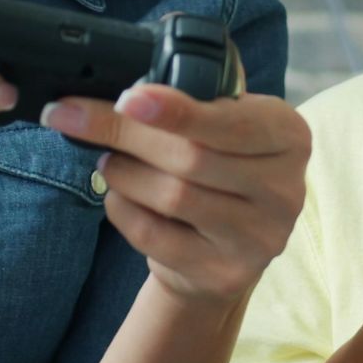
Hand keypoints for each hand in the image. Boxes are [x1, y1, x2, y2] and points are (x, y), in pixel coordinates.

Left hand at [37, 86, 309, 305]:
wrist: (224, 247)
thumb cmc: (217, 168)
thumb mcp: (223, 125)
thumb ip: (194, 100)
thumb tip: (124, 88)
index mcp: (289, 135)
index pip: (229, 120)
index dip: (177, 110)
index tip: (128, 97)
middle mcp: (285, 188)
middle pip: (191, 157)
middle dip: (124, 134)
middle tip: (74, 117)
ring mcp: (259, 237)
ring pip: (171, 196)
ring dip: (123, 173)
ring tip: (107, 161)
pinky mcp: (225, 274)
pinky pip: (156, 236)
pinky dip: (124, 209)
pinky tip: (119, 196)